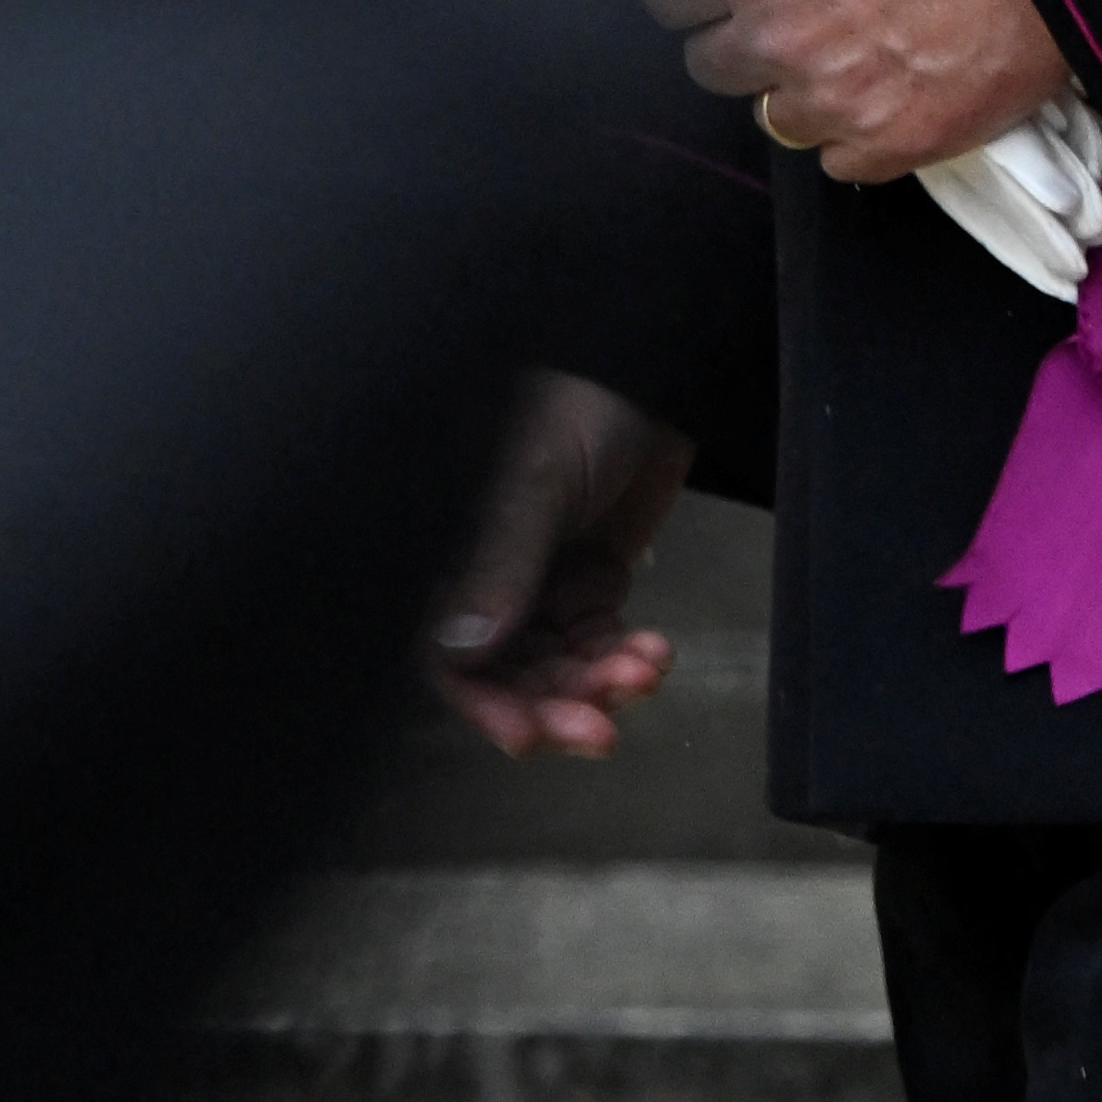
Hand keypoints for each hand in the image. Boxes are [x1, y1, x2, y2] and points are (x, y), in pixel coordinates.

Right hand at [432, 371, 690, 757]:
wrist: (652, 366)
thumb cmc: (576, 401)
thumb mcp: (535, 478)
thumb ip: (501, 561)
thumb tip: (460, 651)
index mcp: (450, 556)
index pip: (447, 653)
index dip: (482, 702)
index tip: (526, 735)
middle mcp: (487, 578)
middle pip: (507, 674)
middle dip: (554, 705)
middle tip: (602, 728)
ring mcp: (540, 581)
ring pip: (558, 667)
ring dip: (600, 684)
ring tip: (644, 670)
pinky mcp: (591, 579)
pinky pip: (600, 642)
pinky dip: (626, 658)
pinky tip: (653, 653)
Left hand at [647, 0, 1063, 178]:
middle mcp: (774, 38)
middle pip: (710, 62)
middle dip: (743, 37)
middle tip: (797, 15)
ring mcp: (829, 101)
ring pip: (773, 115)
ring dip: (801, 89)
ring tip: (858, 56)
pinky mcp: (886, 146)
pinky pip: (838, 156)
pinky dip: (858, 129)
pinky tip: (895, 90)